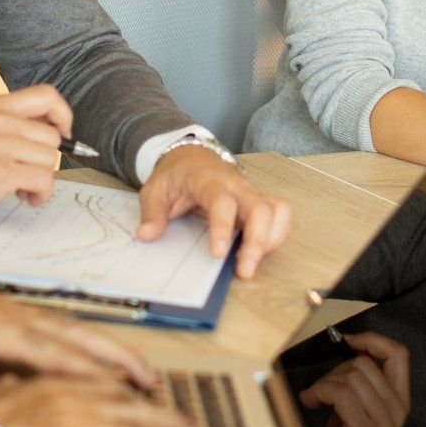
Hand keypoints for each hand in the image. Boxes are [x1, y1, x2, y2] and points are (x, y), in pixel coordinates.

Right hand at [0, 85, 71, 226]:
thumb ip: (7, 124)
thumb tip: (48, 133)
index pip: (47, 95)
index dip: (62, 115)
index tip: (63, 134)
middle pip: (52, 136)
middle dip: (45, 158)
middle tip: (29, 172)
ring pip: (50, 160)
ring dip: (41, 179)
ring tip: (21, 187)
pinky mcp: (1, 172)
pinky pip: (44, 180)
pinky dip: (40, 194)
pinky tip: (25, 198)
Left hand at [0, 259, 156, 400]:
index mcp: (0, 329)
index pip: (54, 354)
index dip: (89, 373)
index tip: (120, 391)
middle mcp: (20, 318)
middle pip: (81, 338)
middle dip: (119, 359)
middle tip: (152, 380)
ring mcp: (22, 314)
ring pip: (78, 331)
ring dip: (112, 350)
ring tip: (142, 371)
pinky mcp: (18, 314)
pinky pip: (65, 330)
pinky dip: (91, 344)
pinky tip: (101, 359)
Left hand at [138, 147, 292, 278]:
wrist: (191, 156)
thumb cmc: (176, 175)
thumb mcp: (154, 190)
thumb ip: (152, 212)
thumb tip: (146, 235)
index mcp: (208, 181)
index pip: (222, 202)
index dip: (223, 227)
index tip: (218, 254)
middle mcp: (236, 185)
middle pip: (260, 208)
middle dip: (257, 241)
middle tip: (244, 270)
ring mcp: (250, 192)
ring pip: (276, 211)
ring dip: (269, 240)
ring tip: (250, 264)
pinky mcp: (259, 201)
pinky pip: (279, 215)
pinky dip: (275, 236)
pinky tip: (258, 252)